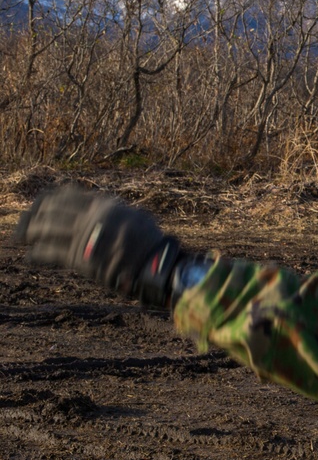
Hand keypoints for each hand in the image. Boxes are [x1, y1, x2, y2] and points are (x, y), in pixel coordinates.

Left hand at [14, 185, 179, 306]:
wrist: (154, 264)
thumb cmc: (147, 242)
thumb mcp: (132, 216)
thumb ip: (109, 211)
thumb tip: (91, 207)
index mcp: (103, 205)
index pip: (67, 195)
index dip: (48, 199)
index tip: (40, 204)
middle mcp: (91, 216)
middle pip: (52, 210)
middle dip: (33, 215)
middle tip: (25, 222)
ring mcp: (84, 236)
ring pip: (46, 229)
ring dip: (29, 232)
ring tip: (22, 237)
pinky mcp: (78, 258)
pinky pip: (50, 253)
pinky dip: (37, 255)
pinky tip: (31, 257)